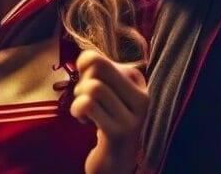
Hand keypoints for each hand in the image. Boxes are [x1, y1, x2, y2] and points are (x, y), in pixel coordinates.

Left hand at [70, 50, 147, 173]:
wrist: (115, 163)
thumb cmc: (108, 123)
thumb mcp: (111, 94)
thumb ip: (102, 72)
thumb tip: (86, 56)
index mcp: (141, 85)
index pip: (104, 60)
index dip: (87, 69)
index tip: (89, 83)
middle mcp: (142, 99)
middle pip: (99, 67)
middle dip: (83, 79)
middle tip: (83, 95)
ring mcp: (132, 117)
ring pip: (94, 87)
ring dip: (79, 97)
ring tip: (84, 109)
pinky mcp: (118, 132)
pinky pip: (89, 104)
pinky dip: (78, 109)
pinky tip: (84, 120)